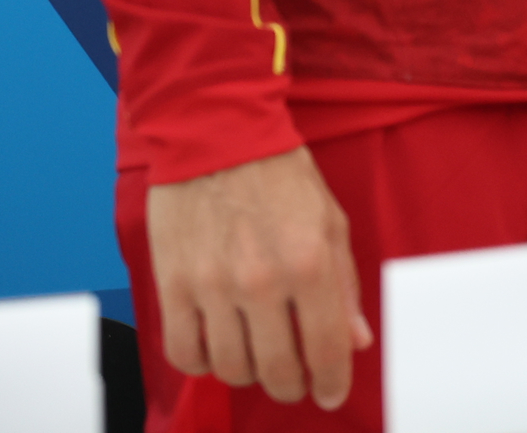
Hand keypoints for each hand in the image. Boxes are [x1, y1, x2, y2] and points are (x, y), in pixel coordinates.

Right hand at [146, 146, 371, 408]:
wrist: (216, 135)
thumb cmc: (279, 174)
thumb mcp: (331, 222)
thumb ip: (344, 285)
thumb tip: (354, 340)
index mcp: (310, 263)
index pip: (326, 348)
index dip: (332, 381)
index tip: (330, 391)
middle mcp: (261, 281)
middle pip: (276, 370)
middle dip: (292, 385)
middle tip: (295, 379)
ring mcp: (212, 287)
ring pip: (229, 368)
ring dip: (248, 374)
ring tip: (258, 355)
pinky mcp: (172, 285)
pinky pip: (183, 352)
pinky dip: (202, 362)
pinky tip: (218, 345)